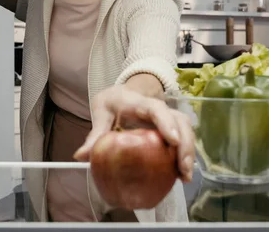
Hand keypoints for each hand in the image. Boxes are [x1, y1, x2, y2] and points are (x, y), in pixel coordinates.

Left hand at [73, 85, 194, 181]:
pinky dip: (186, 155)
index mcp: (139, 102)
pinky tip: (182, 175)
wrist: (123, 92)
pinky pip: (184, 138)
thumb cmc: (113, 102)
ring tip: (185, 176)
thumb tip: (80, 156)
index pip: (156, 108)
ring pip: (186, 129)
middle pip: (179, 120)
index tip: (172, 140)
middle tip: (183, 167)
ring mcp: (168, 116)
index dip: (166, 122)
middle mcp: (159, 107)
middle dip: (185, 144)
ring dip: (189, 152)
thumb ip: (95, 135)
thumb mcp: (101, 113)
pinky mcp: (172, 126)